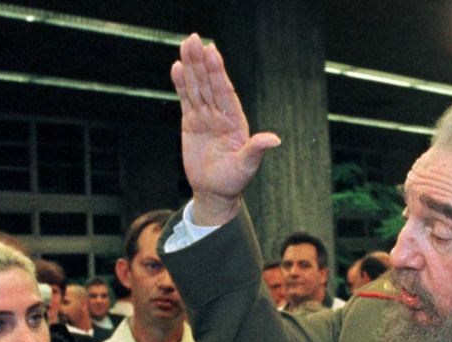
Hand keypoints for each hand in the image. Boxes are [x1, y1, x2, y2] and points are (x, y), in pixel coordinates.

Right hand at [171, 33, 280, 224]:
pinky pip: (186, 99)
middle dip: (202, 62)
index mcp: (235, 121)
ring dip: (191, 67)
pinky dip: (181, 84)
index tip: (212, 52)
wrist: (215, 191)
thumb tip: (274, 140)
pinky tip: (177, 67)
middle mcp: (220, 115)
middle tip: (194, 39)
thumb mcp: (246, 167)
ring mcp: (205, 117)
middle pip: (209, 84)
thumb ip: (256, 150)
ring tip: (185, 44)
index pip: (225, 92)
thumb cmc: (234, 181)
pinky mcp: (191, 123)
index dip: (218, 72)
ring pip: (197, 87)